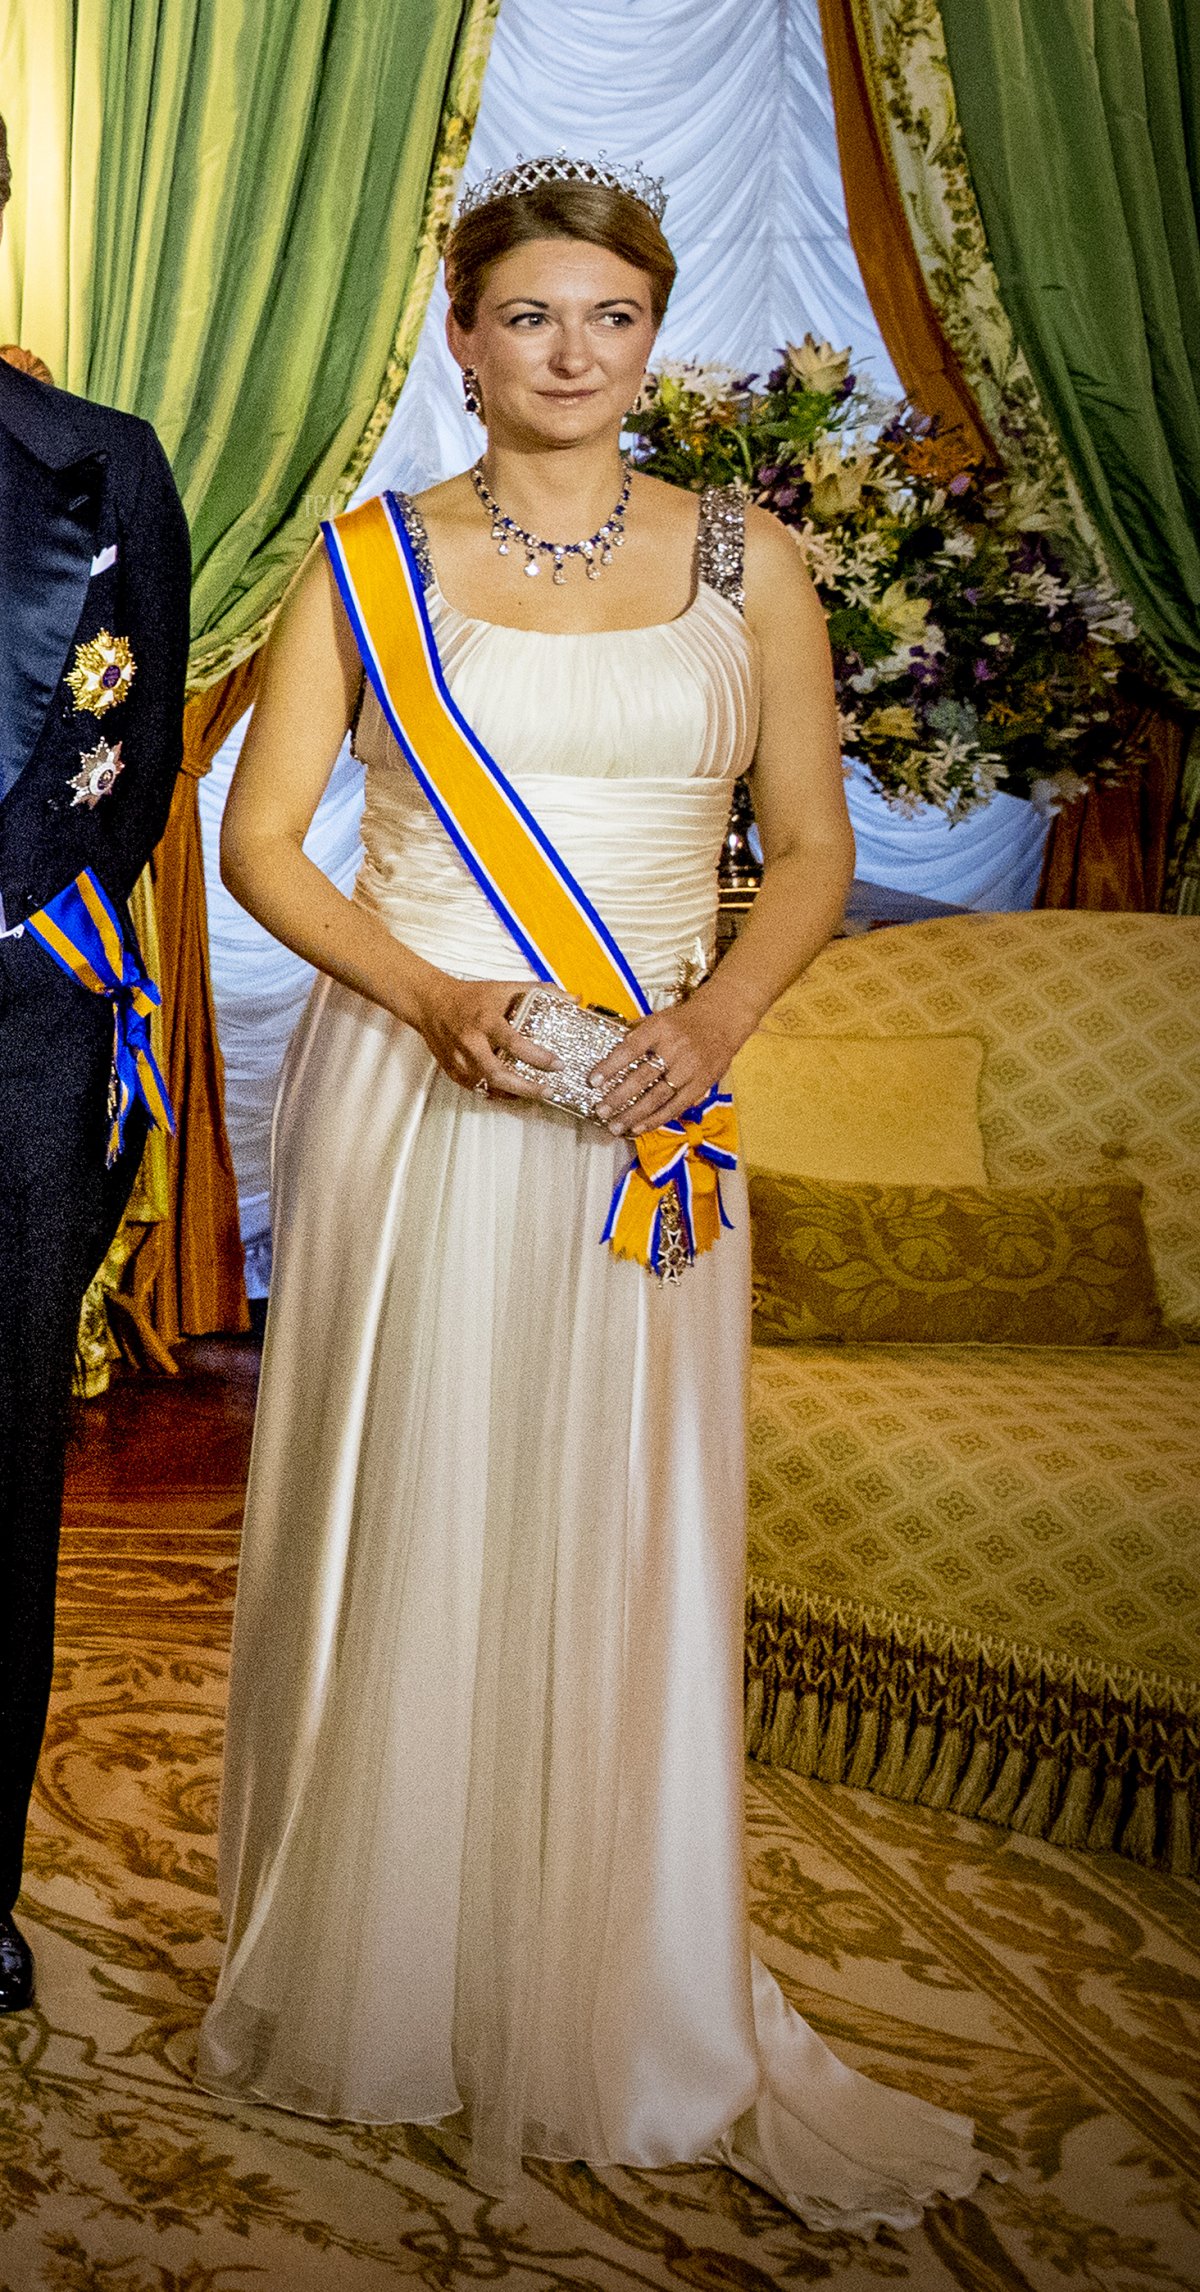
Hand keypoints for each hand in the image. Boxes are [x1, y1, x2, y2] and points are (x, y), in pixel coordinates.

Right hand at [414, 976, 558, 1097]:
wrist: (430, 1002)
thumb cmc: (472, 996)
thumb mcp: (506, 987)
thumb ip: (541, 991)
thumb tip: (574, 999)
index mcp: (485, 1019)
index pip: (514, 1042)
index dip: (538, 1057)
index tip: (558, 1064)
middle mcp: (470, 1041)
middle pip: (498, 1074)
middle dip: (526, 1087)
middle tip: (548, 1091)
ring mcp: (458, 1059)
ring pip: (487, 1086)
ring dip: (513, 1093)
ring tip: (534, 1093)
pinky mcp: (451, 1070)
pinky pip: (476, 1089)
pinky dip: (496, 1093)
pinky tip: (512, 1092)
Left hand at [589, 987, 756, 1135]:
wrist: (723, 1019)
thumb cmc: (684, 1021)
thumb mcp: (659, 1018)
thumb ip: (636, 1034)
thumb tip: (610, 1052)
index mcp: (660, 1028)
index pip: (630, 1048)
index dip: (610, 1066)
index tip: (594, 1081)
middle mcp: (675, 1047)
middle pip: (642, 1077)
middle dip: (618, 1097)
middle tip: (601, 1111)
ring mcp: (690, 1067)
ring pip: (658, 1096)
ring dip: (634, 1114)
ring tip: (616, 1126)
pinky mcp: (702, 1083)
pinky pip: (677, 1105)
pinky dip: (657, 1119)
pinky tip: (640, 1127)